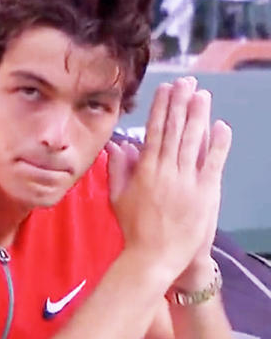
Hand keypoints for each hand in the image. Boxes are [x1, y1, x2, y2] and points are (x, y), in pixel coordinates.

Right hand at [108, 76, 230, 282]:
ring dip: (198, 116)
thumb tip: (119, 145)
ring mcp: (187, 181)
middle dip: (181, 104)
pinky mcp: (204, 192)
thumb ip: (118, 170)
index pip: (155, 132)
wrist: (154, 256)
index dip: (162, 109)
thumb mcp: (117, 198)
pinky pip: (212, 163)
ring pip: (193, 141)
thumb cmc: (134, 229)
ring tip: (202, 95)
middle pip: (175, 130)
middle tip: (187, 82)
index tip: (166, 90)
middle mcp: (166, 171)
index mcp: (145, 171)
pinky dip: (217, 144)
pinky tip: (221, 126)